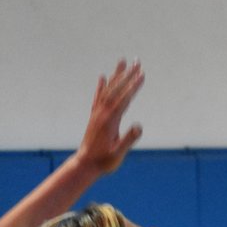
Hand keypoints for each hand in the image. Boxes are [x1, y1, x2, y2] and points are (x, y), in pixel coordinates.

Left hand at [75, 60, 144, 174]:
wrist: (85, 165)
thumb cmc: (104, 161)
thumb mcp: (118, 154)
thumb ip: (128, 140)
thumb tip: (139, 126)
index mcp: (109, 121)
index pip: (124, 99)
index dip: (133, 86)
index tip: (142, 74)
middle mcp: (102, 113)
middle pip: (116, 90)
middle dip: (127, 75)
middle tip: (137, 62)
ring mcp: (97, 114)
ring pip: (107, 90)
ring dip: (116, 76)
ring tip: (123, 62)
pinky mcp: (95, 116)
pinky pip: (98, 97)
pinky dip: (101, 86)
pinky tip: (103, 77)